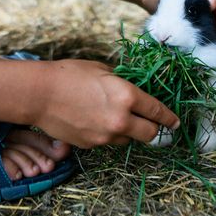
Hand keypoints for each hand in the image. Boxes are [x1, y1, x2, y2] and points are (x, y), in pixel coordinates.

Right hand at [30, 59, 179, 148]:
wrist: (39, 94)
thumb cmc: (69, 75)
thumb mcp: (101, 69)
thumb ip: (121, 82)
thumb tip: (131, 88)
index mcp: (127, 96)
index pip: (157, 111)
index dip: (169, 118)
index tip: (175, 122)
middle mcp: (121, 120)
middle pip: (150, 135)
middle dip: (156, 131)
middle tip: (156, 127)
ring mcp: (106, 136)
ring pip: (128, 140)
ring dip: (129, 132)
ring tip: (116, 118)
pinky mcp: (92, 146)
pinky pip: (108, 142)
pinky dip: (108, 135)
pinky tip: (95, 121)